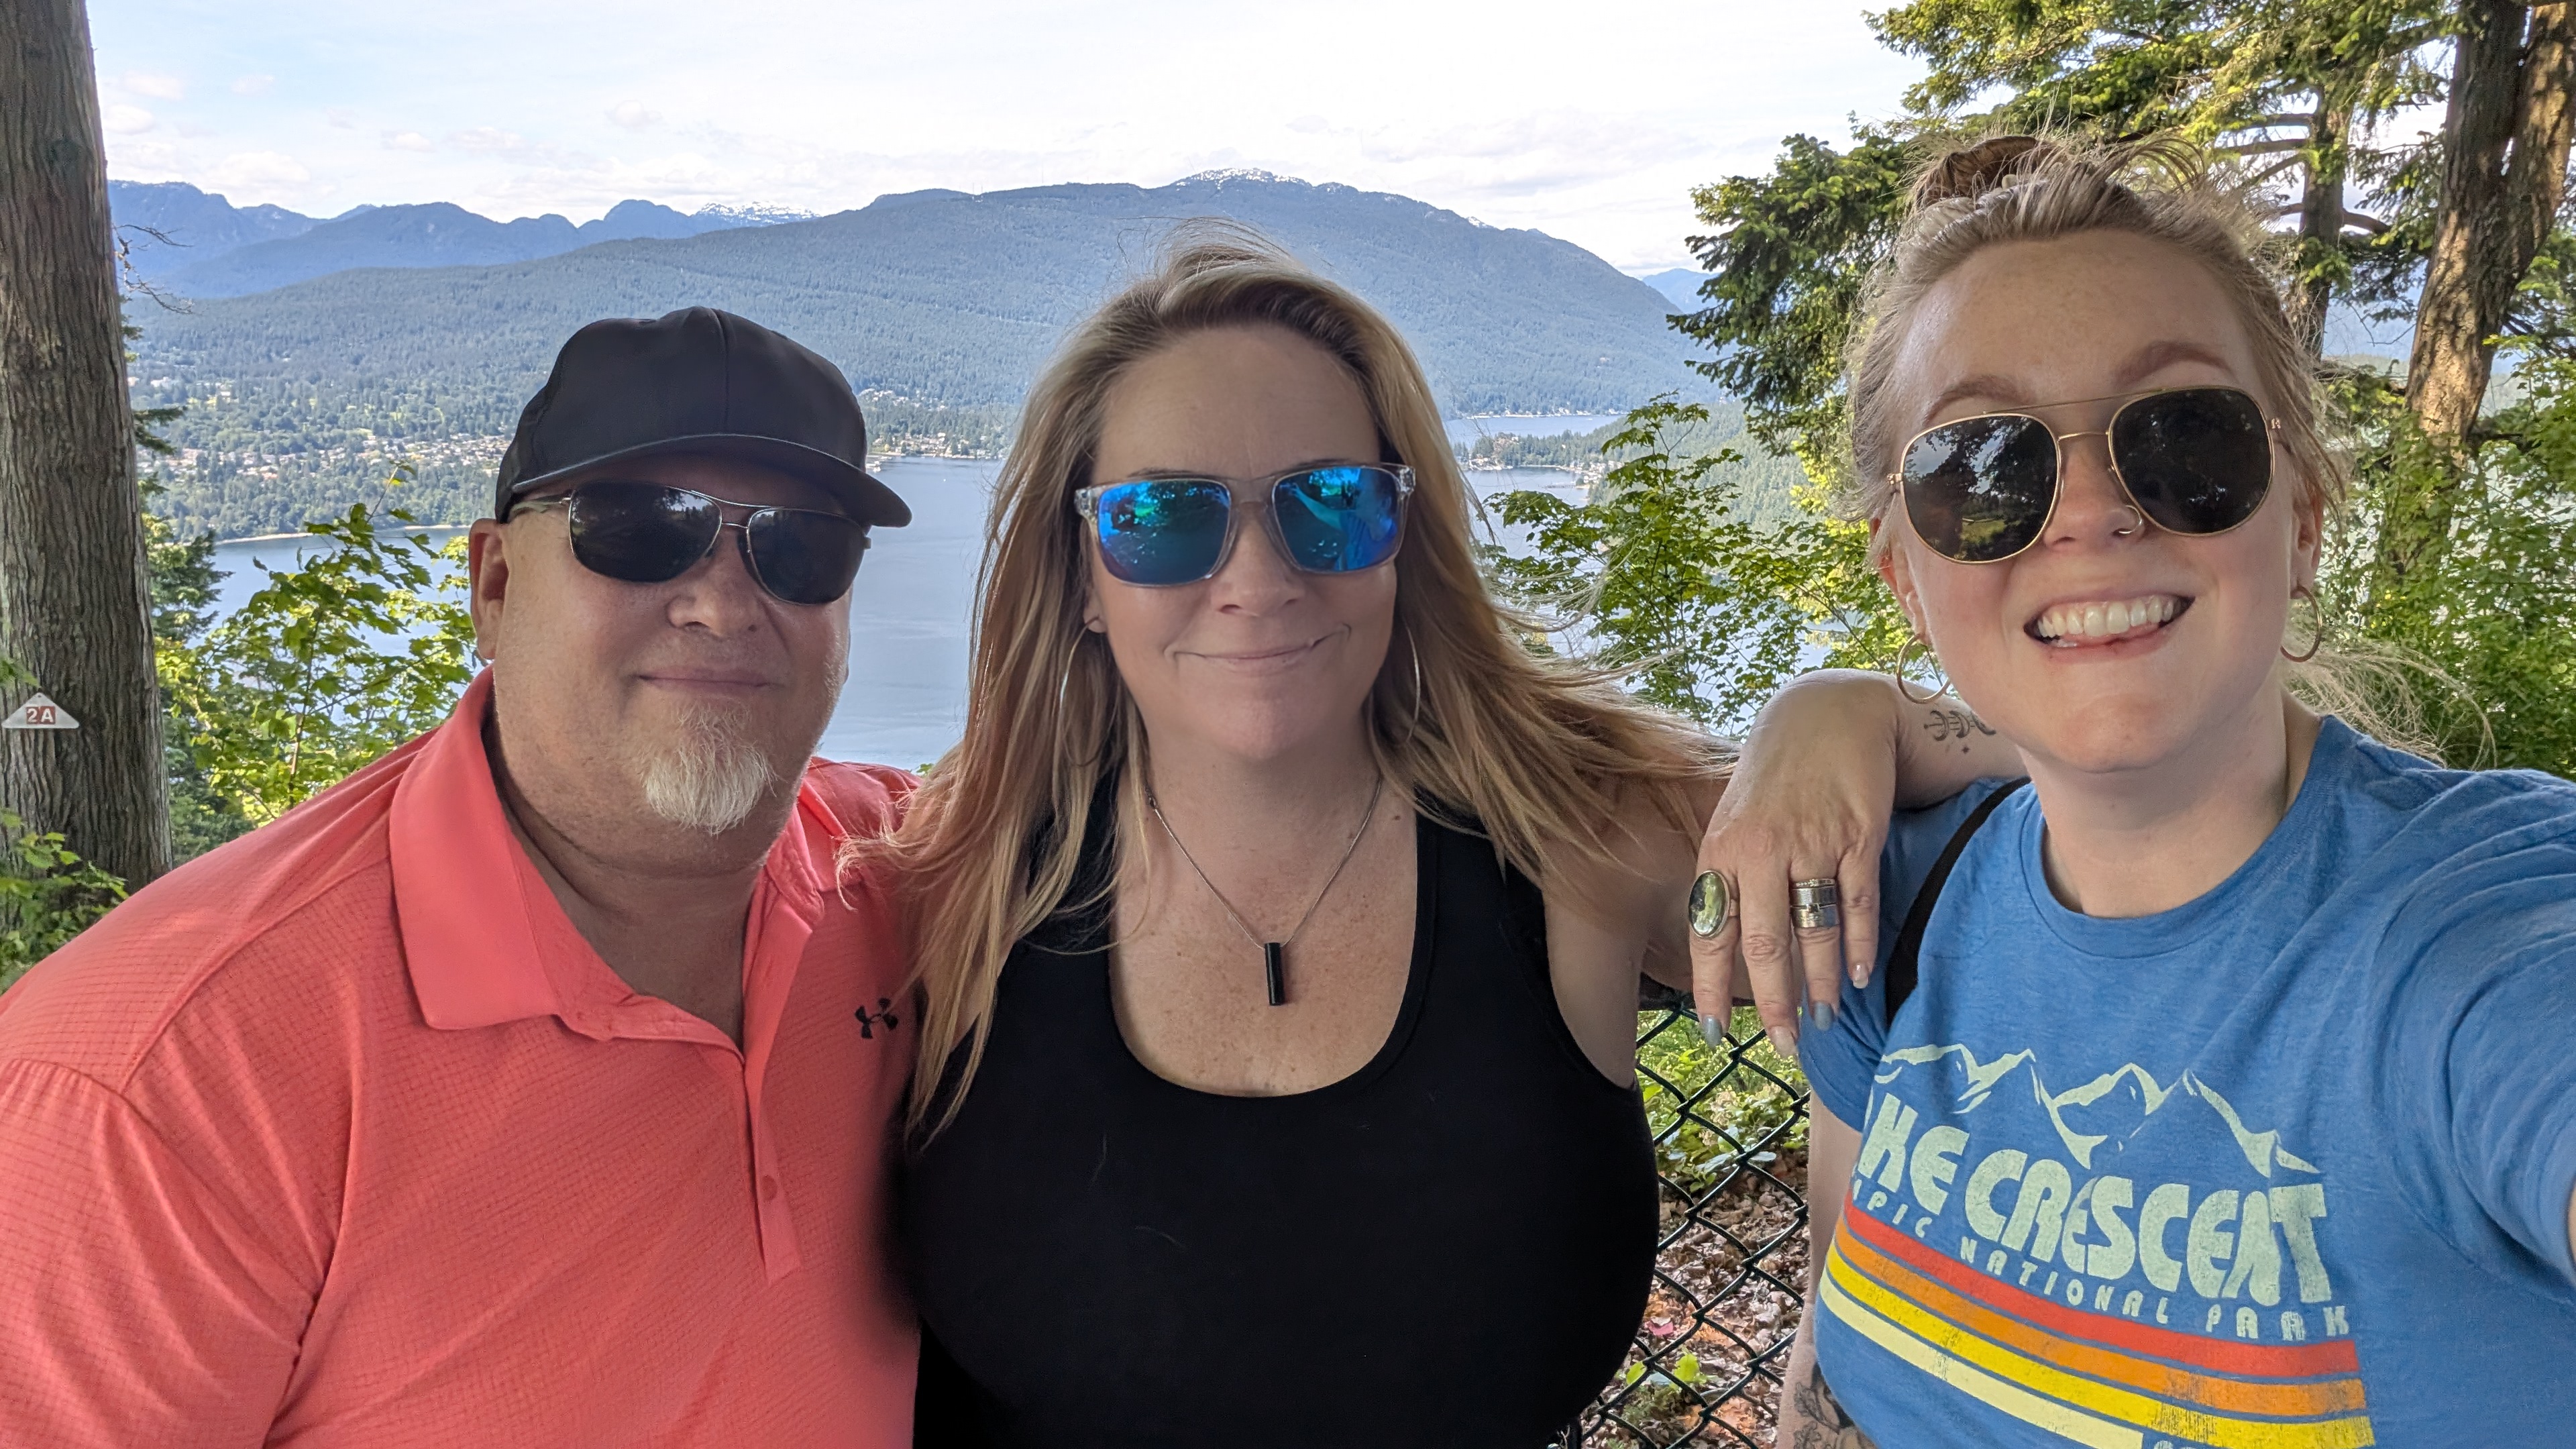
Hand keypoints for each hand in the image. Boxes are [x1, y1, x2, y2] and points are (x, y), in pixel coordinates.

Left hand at [1687, 672, 1898, 1057]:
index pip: (1710, 932)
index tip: (1714, 1033)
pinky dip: (1857, 945)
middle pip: (1766, 946)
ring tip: (1824, 1020)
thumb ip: (1729, 878)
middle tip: (1786, 1046)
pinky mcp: (1858, 835)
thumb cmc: (1775, 776)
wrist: (1828, 712)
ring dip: (1820, 984)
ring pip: (1813, 932)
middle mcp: (1761, 850)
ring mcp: (1812, 842)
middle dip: (1775, 1004)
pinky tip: (1858, 976)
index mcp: (1721, 851)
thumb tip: (1725, 948)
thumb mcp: (1735, 820)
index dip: (1710, 987)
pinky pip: (1857, 904)